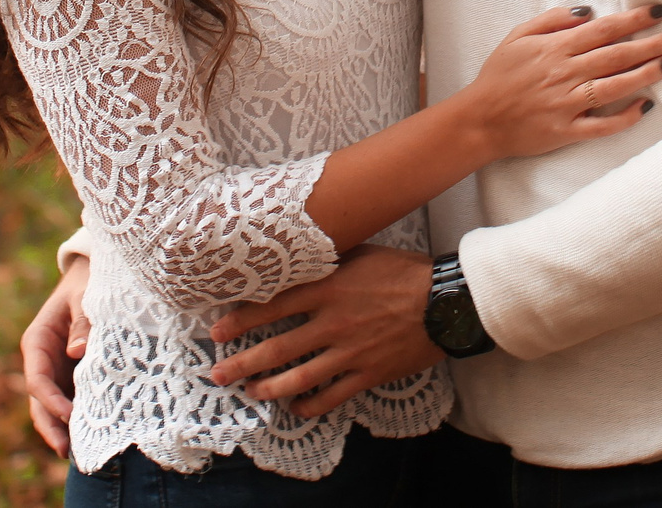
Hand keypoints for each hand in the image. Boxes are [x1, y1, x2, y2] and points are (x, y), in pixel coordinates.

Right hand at [20, 255, 92, 456]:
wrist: (94, 275)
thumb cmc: (89, 282)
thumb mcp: (85, 295)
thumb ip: (83, 321)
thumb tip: (76, 352)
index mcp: (38, 340)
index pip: (36, 378)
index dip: (50, 400)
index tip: (69, 415)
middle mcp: (43, 360)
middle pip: (40, 401)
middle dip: (51, 426)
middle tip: (67, 451)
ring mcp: (57, 371)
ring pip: (53, 407)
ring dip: (63, 429)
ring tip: (79, 454)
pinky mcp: (73, 376)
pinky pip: (71, 401)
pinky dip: (78, 420)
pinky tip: (91, 438)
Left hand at [206, 245, 446, 417]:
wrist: (445, 302)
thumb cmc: (403, 271)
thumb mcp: (361, 252)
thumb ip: (326, 259)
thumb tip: (296, 254)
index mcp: (328, 288)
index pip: (273, 306)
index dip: (241, 321)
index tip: (216, 332)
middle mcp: (333, 322)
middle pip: (277, 348)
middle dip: (242, 363)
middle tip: (218, 373)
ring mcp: (350, 351)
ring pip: (299, 377)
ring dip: (269, 387)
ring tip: (250, 392)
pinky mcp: (368, 373)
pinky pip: (332, 396)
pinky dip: (310, 405)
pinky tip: (294, 408)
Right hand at [454, 1, 661, 159]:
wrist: (479, 120)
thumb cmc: (499, 75)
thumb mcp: (518, 36)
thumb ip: (552, 20)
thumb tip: (587, 11)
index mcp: (555, 48)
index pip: (603, 29)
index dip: (633, 19)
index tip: (658, 11)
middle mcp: (565, 74)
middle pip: (616, 56)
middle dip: (651, 45)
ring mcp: (567, 104)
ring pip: (615, 87)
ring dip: (645, 75)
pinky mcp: (567, 131)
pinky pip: (602, 125)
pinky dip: (625, 117)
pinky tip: (645, 106)